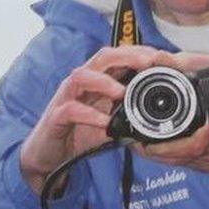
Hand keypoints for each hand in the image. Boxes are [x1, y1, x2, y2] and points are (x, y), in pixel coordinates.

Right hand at [19, 44, 175, 191]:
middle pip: (102, 58)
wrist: (47, 155)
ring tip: (122, 92)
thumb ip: (126, 116)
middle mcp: (80, 84)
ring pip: (82, 76)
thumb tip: (154, 117)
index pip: (118, 57)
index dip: (139, 53)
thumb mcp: (108, 123)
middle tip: (148, 63)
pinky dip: (88, 114)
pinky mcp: (56, 117)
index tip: (161, 57)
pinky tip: (104, 122)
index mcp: (95, 81)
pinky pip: (71, 110)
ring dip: (104, 81)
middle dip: (126, 56)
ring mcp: (66, 98)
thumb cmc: (77, 134)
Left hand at [123, 50, 208, 172]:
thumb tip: (157, 59)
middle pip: (165, 157)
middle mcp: (207, 154)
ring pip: (174, 162)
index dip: (145, 141)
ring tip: (146, 138)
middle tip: (134, 135)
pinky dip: (176, 152)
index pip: (163, 147)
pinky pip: (187, 162)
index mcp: (207, 134)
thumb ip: (186, 64)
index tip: (132, 133)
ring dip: (159, 151)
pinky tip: (170, 141)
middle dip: (148, 147)